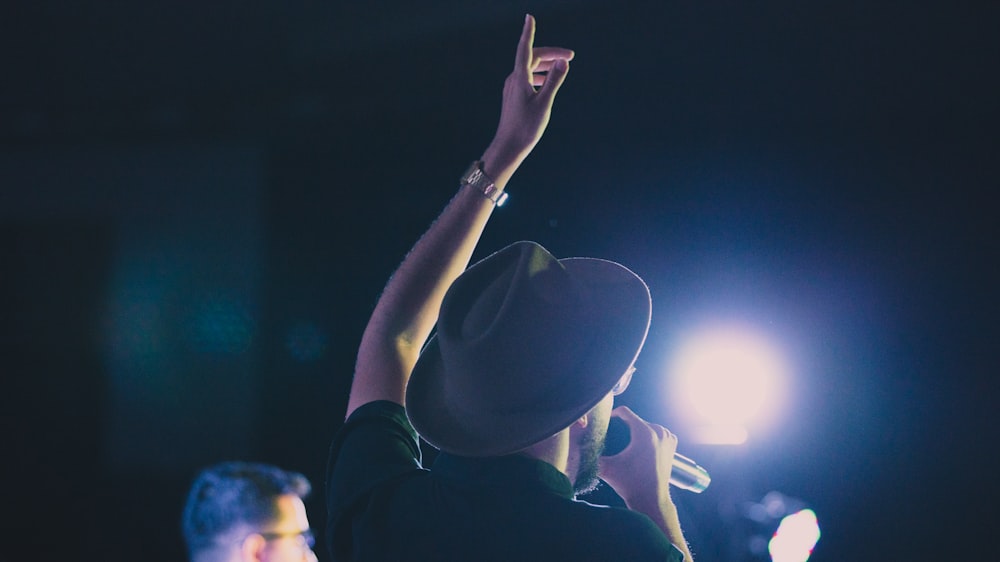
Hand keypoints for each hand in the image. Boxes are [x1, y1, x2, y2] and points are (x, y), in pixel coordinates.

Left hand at [481, 14, 574, 185]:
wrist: (508, 146)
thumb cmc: (526, 127)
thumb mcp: (544, 103)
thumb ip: (554, 81)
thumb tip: (562, 61)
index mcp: (519, 78)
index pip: (526, 49)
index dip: (529, 32)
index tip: (529, 18)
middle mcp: (513, 80)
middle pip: (532, 58)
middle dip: (551, 53)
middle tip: (570, 56)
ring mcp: (512, 88)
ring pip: (529, 68)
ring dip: (545, 64)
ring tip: (561, 66)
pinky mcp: (513, 96)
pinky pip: (526, 78)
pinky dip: (539, 75)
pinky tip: (546, 82)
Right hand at [599, 406, 678, 510]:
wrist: (651, 500)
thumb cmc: (629, 484)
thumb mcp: (606, 468)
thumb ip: (590, 456)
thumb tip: (576, 447)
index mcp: (644, 432)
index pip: (625, 412)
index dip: (613, 414)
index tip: (607, 421)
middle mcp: (658, 431)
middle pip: (636, 420)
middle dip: (625, 425)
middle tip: (615, 435)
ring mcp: (667, 437)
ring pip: (647, 425)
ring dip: (637, 430)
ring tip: (627, 441)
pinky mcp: (672, 444)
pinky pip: (658, 432)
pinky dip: (650, 436)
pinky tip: (642, 445)